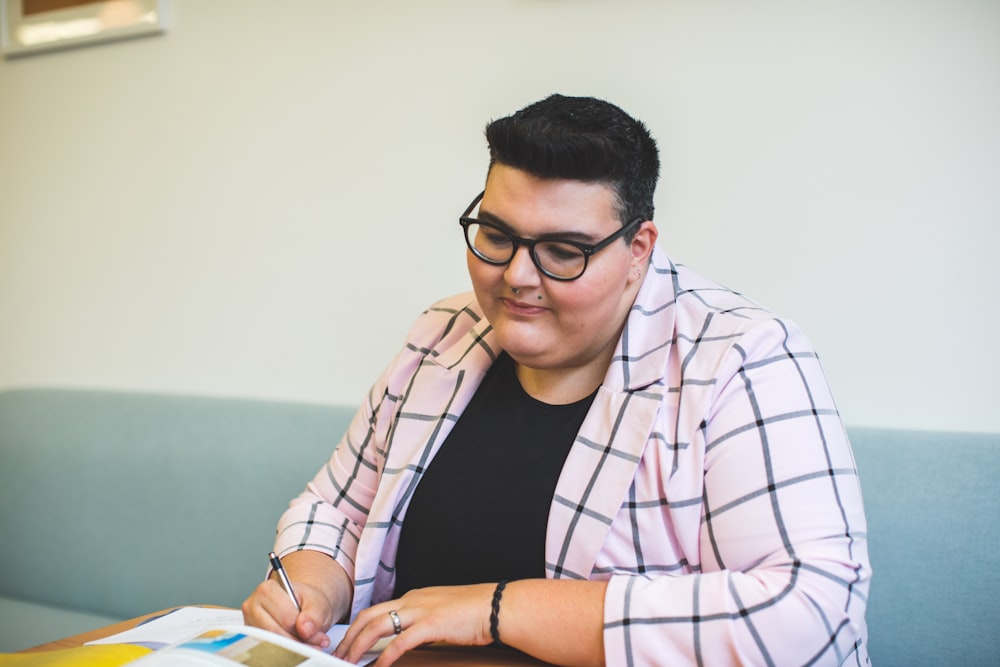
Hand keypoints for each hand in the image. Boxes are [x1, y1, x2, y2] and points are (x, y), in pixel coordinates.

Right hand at [242, 577, 336, 649]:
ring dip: (292, 646)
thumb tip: (304, 628)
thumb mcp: (317, 602)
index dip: (304, 629)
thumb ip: (314, 615)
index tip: (318, 635)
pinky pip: (267, 647)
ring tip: (309, 643)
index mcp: (268, 590)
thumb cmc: (306, 600)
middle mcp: (253, 605)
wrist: (302, 604)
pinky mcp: (252, 636)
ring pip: (270, 643)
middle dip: (298, 641)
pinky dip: (284, 650)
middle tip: (316, 642)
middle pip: (275, 632)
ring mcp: (250, 622)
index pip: (286, 618)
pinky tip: (297, 644)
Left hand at [333, 583, 495, 665]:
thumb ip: (423, 621)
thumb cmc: (476, 611)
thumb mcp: (442, 612)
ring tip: (348, 662)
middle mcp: (413, 600)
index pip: (376, 610)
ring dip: (358, 646)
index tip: (348, 643)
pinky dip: (384, 656)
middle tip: (339, 656)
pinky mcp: (431, 625)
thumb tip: (410, 637)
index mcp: (415, 597)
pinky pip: (400, 642)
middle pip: (368, 616)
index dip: (357, 628)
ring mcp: (421, 611)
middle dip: (349, 638)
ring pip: (377, 625)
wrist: (498, 606)